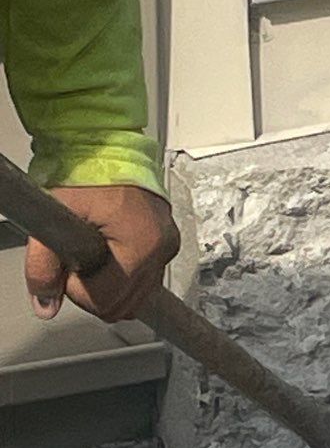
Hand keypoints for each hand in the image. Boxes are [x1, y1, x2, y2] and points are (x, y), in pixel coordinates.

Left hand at [25, 185, 179, 323]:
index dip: (78, 291)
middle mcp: (162, 247)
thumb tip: (45, 305)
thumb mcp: (54, 218)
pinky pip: (147, 277)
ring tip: (92, 258)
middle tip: (75, 265)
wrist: (104, 143)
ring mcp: (168, 243)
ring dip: (111, 286)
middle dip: (96, 292)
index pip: (108, 299)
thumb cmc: (83, 171)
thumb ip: (43, 267)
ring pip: (139, 295)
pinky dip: (125, 276)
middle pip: (127, 304)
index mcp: (142, 244)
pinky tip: (107, 257)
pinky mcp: (167, 239)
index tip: (66, 268)